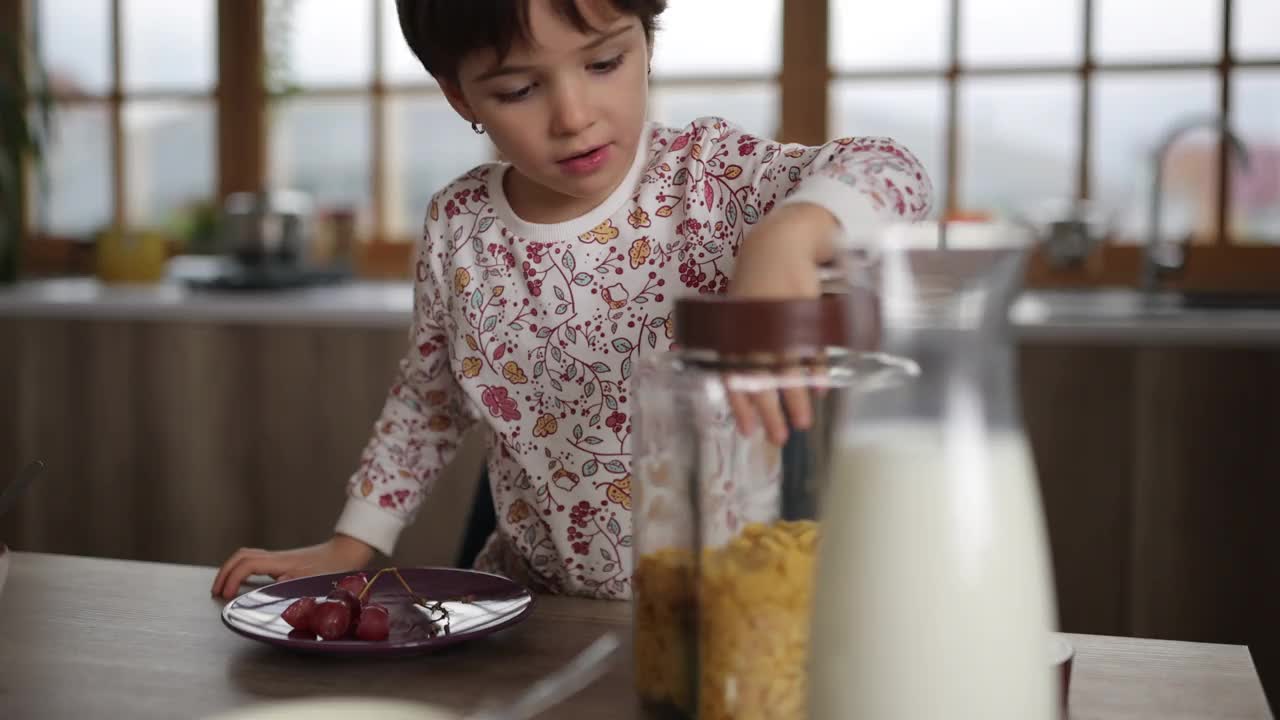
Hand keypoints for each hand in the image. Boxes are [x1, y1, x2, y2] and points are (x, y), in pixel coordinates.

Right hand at [210, 534, 374, 599]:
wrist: (347, 553)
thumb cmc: (335, 567)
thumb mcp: (318, 578)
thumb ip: (298, 581)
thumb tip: (277, 581)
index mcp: (283, 562)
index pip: (247, 565)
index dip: (232, 579)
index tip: (225, 596)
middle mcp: (278, 558)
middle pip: (241, 556)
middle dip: (224, 572)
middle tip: (216, 592)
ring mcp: (280, 558)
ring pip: (246, 557)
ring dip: (231, 570)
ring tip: (224, 588)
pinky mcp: (283, 562)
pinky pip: (255, 562)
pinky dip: (243, 570)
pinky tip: (243, 584)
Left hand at [727, 203, 839, 444]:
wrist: (777, 246)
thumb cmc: (757, 288)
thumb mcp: (740, 317)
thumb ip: (740, 349)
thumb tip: (743, 389)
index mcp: (733, 332)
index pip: (732, 375)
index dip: (740, 405)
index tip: (747, 431)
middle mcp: (753, 330)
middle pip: (760, 378)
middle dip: (770, 411)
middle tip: (778, 438)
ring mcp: (779, 322)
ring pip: (787, 368)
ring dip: (796, 398)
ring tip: (803, 423)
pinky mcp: (803, 311)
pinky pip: (810, 348)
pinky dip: (815, 371)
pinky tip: (820, 390)